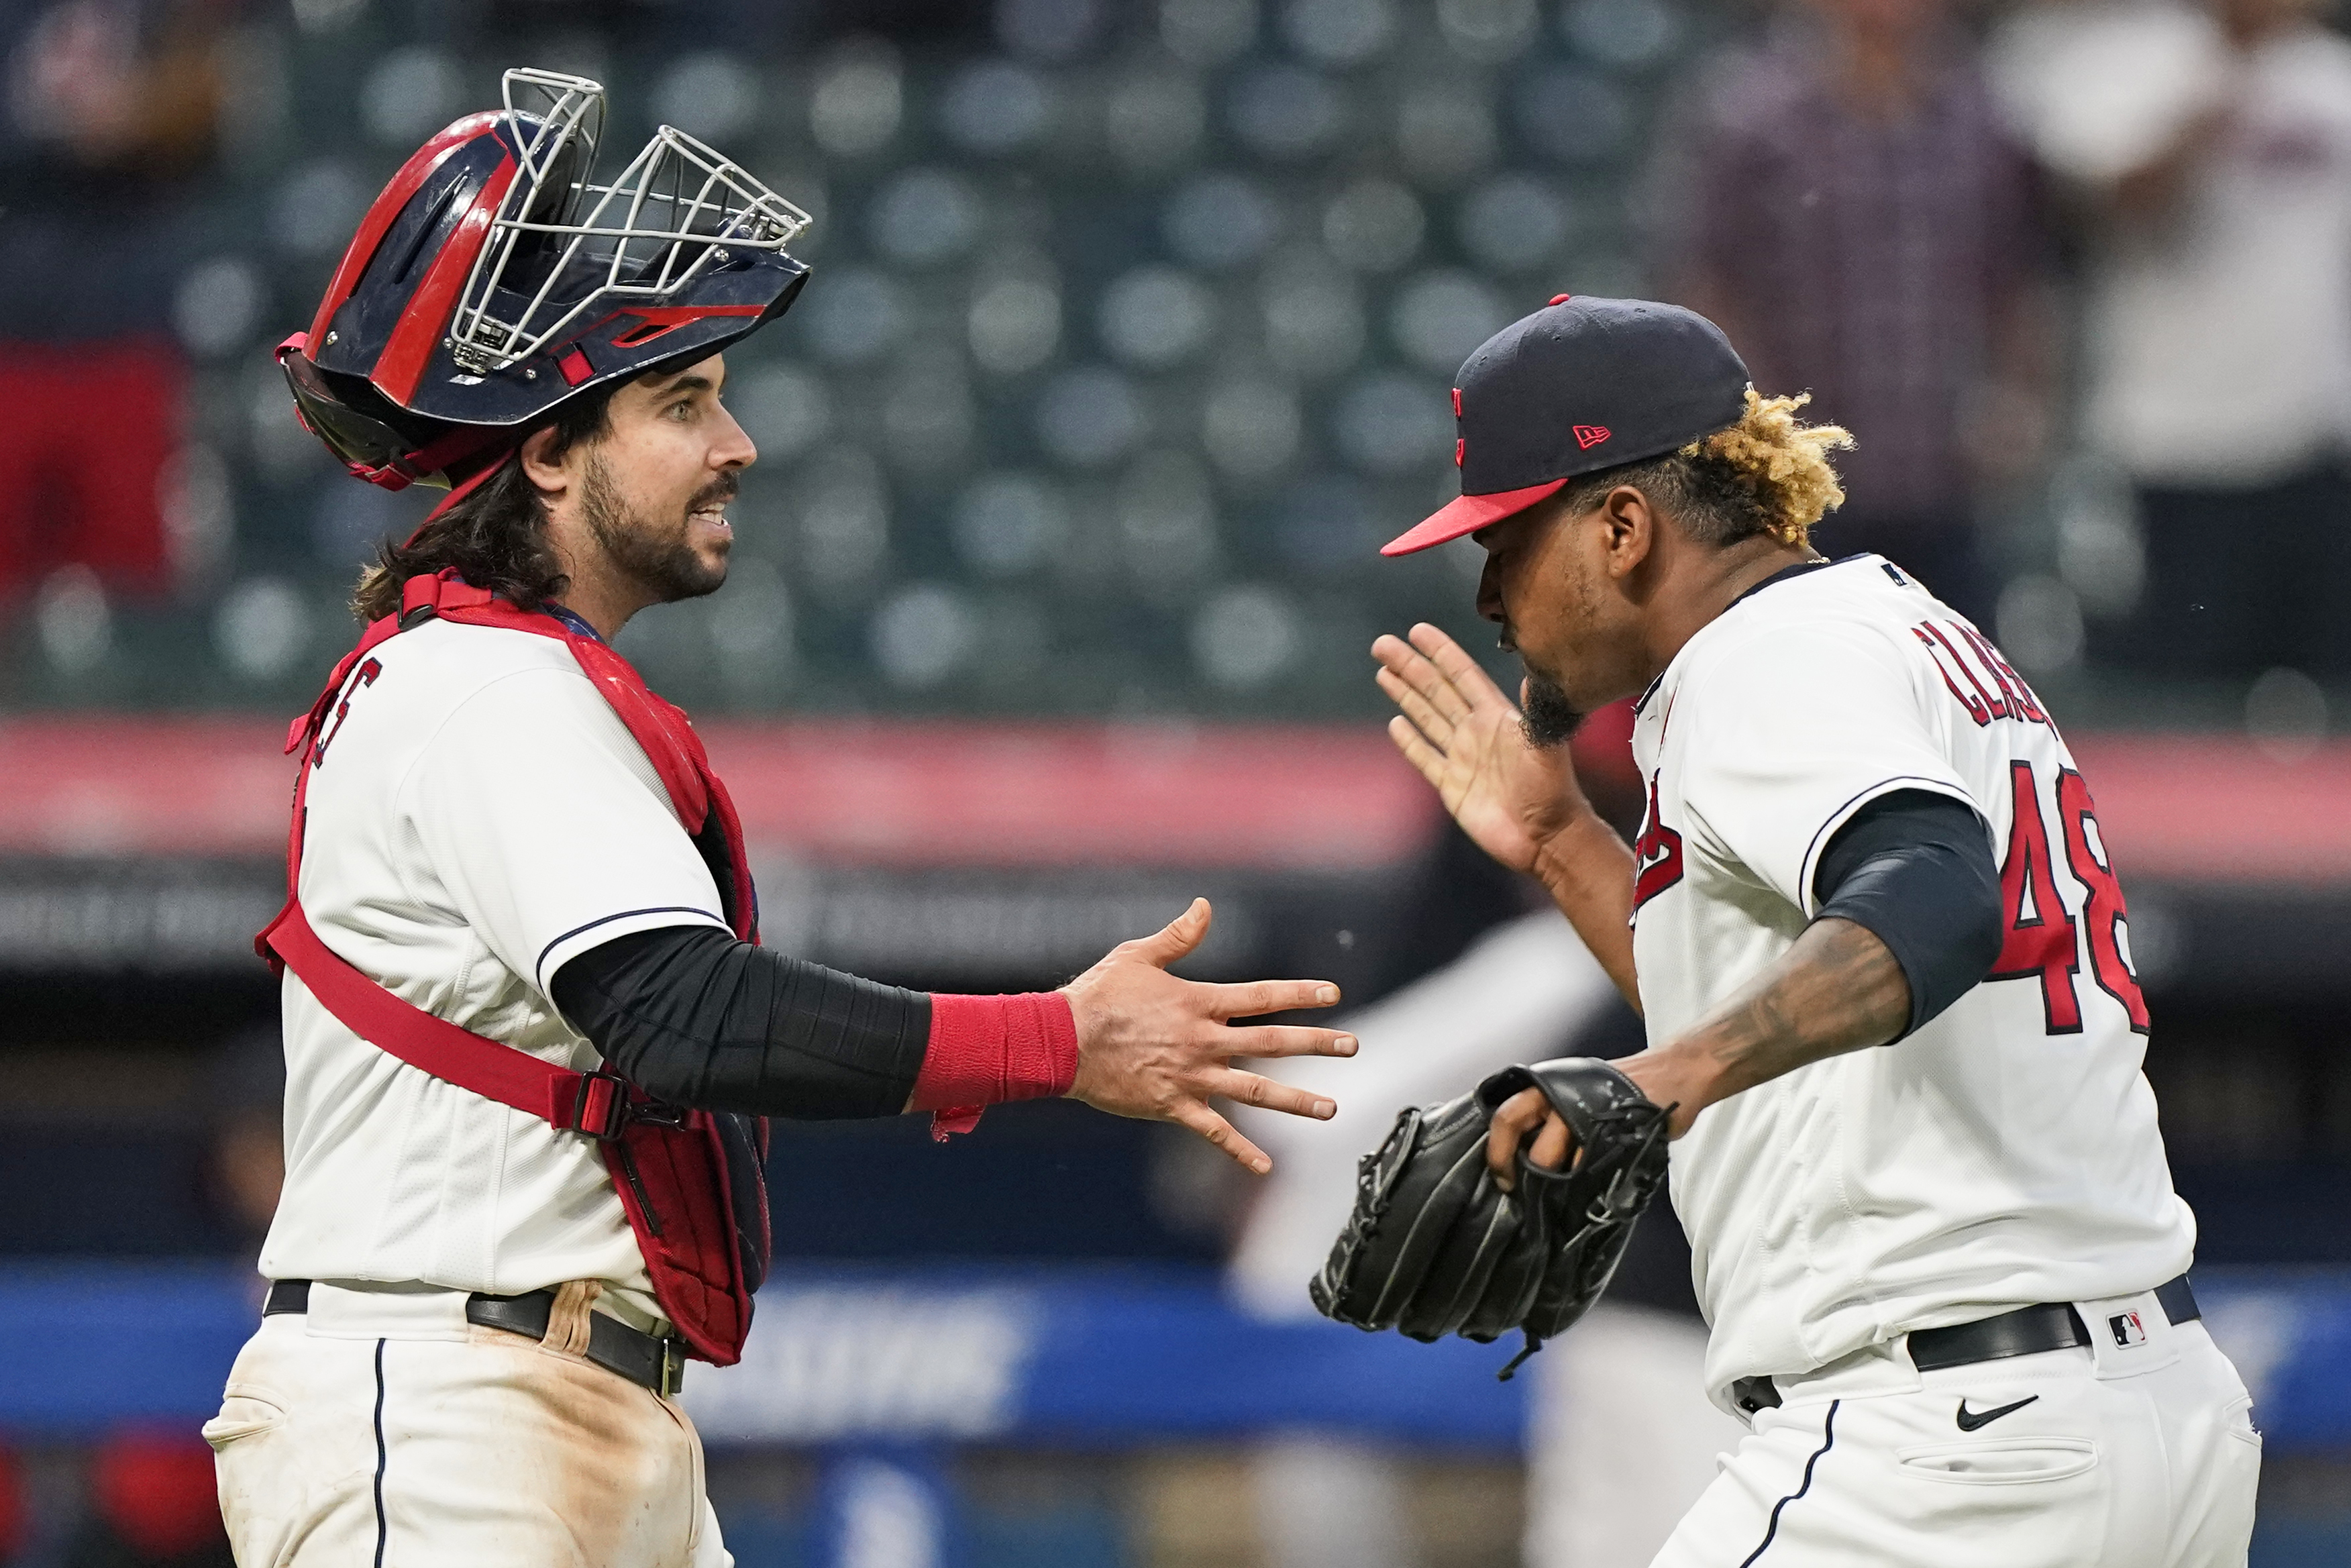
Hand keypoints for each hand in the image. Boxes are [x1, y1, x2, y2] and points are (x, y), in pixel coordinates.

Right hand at [1062, 899, 1356, 1173]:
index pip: (1262, 996)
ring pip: (1254, 1090)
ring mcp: (1191, 1077)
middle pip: (1272, 1042)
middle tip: (1352, 1046)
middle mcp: (1203, 1041)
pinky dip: (1240, 1151)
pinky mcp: (1173, 1106)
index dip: (1300, 995)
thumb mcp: (1137, 956)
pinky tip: (1265, 1167)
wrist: (1061, 1042)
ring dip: (1296, 1100)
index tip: (1334, 995)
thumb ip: (1178, 936)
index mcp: (1198, 1002)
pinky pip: (1214, 1132)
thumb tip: (1205, 907)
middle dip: (1316, 1043)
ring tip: (1331, 1108)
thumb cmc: (1097, 996)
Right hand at [1374, 624, 1592, 878]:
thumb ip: (1536, 714)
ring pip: (1427, 717)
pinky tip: (1396, 723)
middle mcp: (1476, 731)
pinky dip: (1410, 741)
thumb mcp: (1546, 747)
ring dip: (1405, 694)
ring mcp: (1462, 758)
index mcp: (1496, 717)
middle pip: (1436, 690)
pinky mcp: (1451, 786)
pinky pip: (1426, 757)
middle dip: (1410, 666)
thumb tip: (1531, 678)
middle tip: (1382, 644)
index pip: (1462, 676)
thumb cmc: (1552, 791)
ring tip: (1383, 671)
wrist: (1544, 838)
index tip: (1417, 631)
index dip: (1440, 653)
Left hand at [1486, 1052, 1708, 1190]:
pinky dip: (1591, 1180)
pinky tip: (1594, 1181)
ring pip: (1561, 1160)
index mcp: (1547, 1084)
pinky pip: (1594, 1166)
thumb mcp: (1573, 1086)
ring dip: (1561, 1180)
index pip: (1506, 1117)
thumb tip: (1521, 1150)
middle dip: (1525, 1172)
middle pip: (1531, 1144)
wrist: (1670, 1073)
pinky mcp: (1618, 1134)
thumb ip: (1546, 1112)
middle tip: (1524, 1191)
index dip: (1497, 1152)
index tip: (1501, 1178)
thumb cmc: (1616, 1086)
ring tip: (1566, 1187)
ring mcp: (1590, 1116)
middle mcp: (1563, 1096)